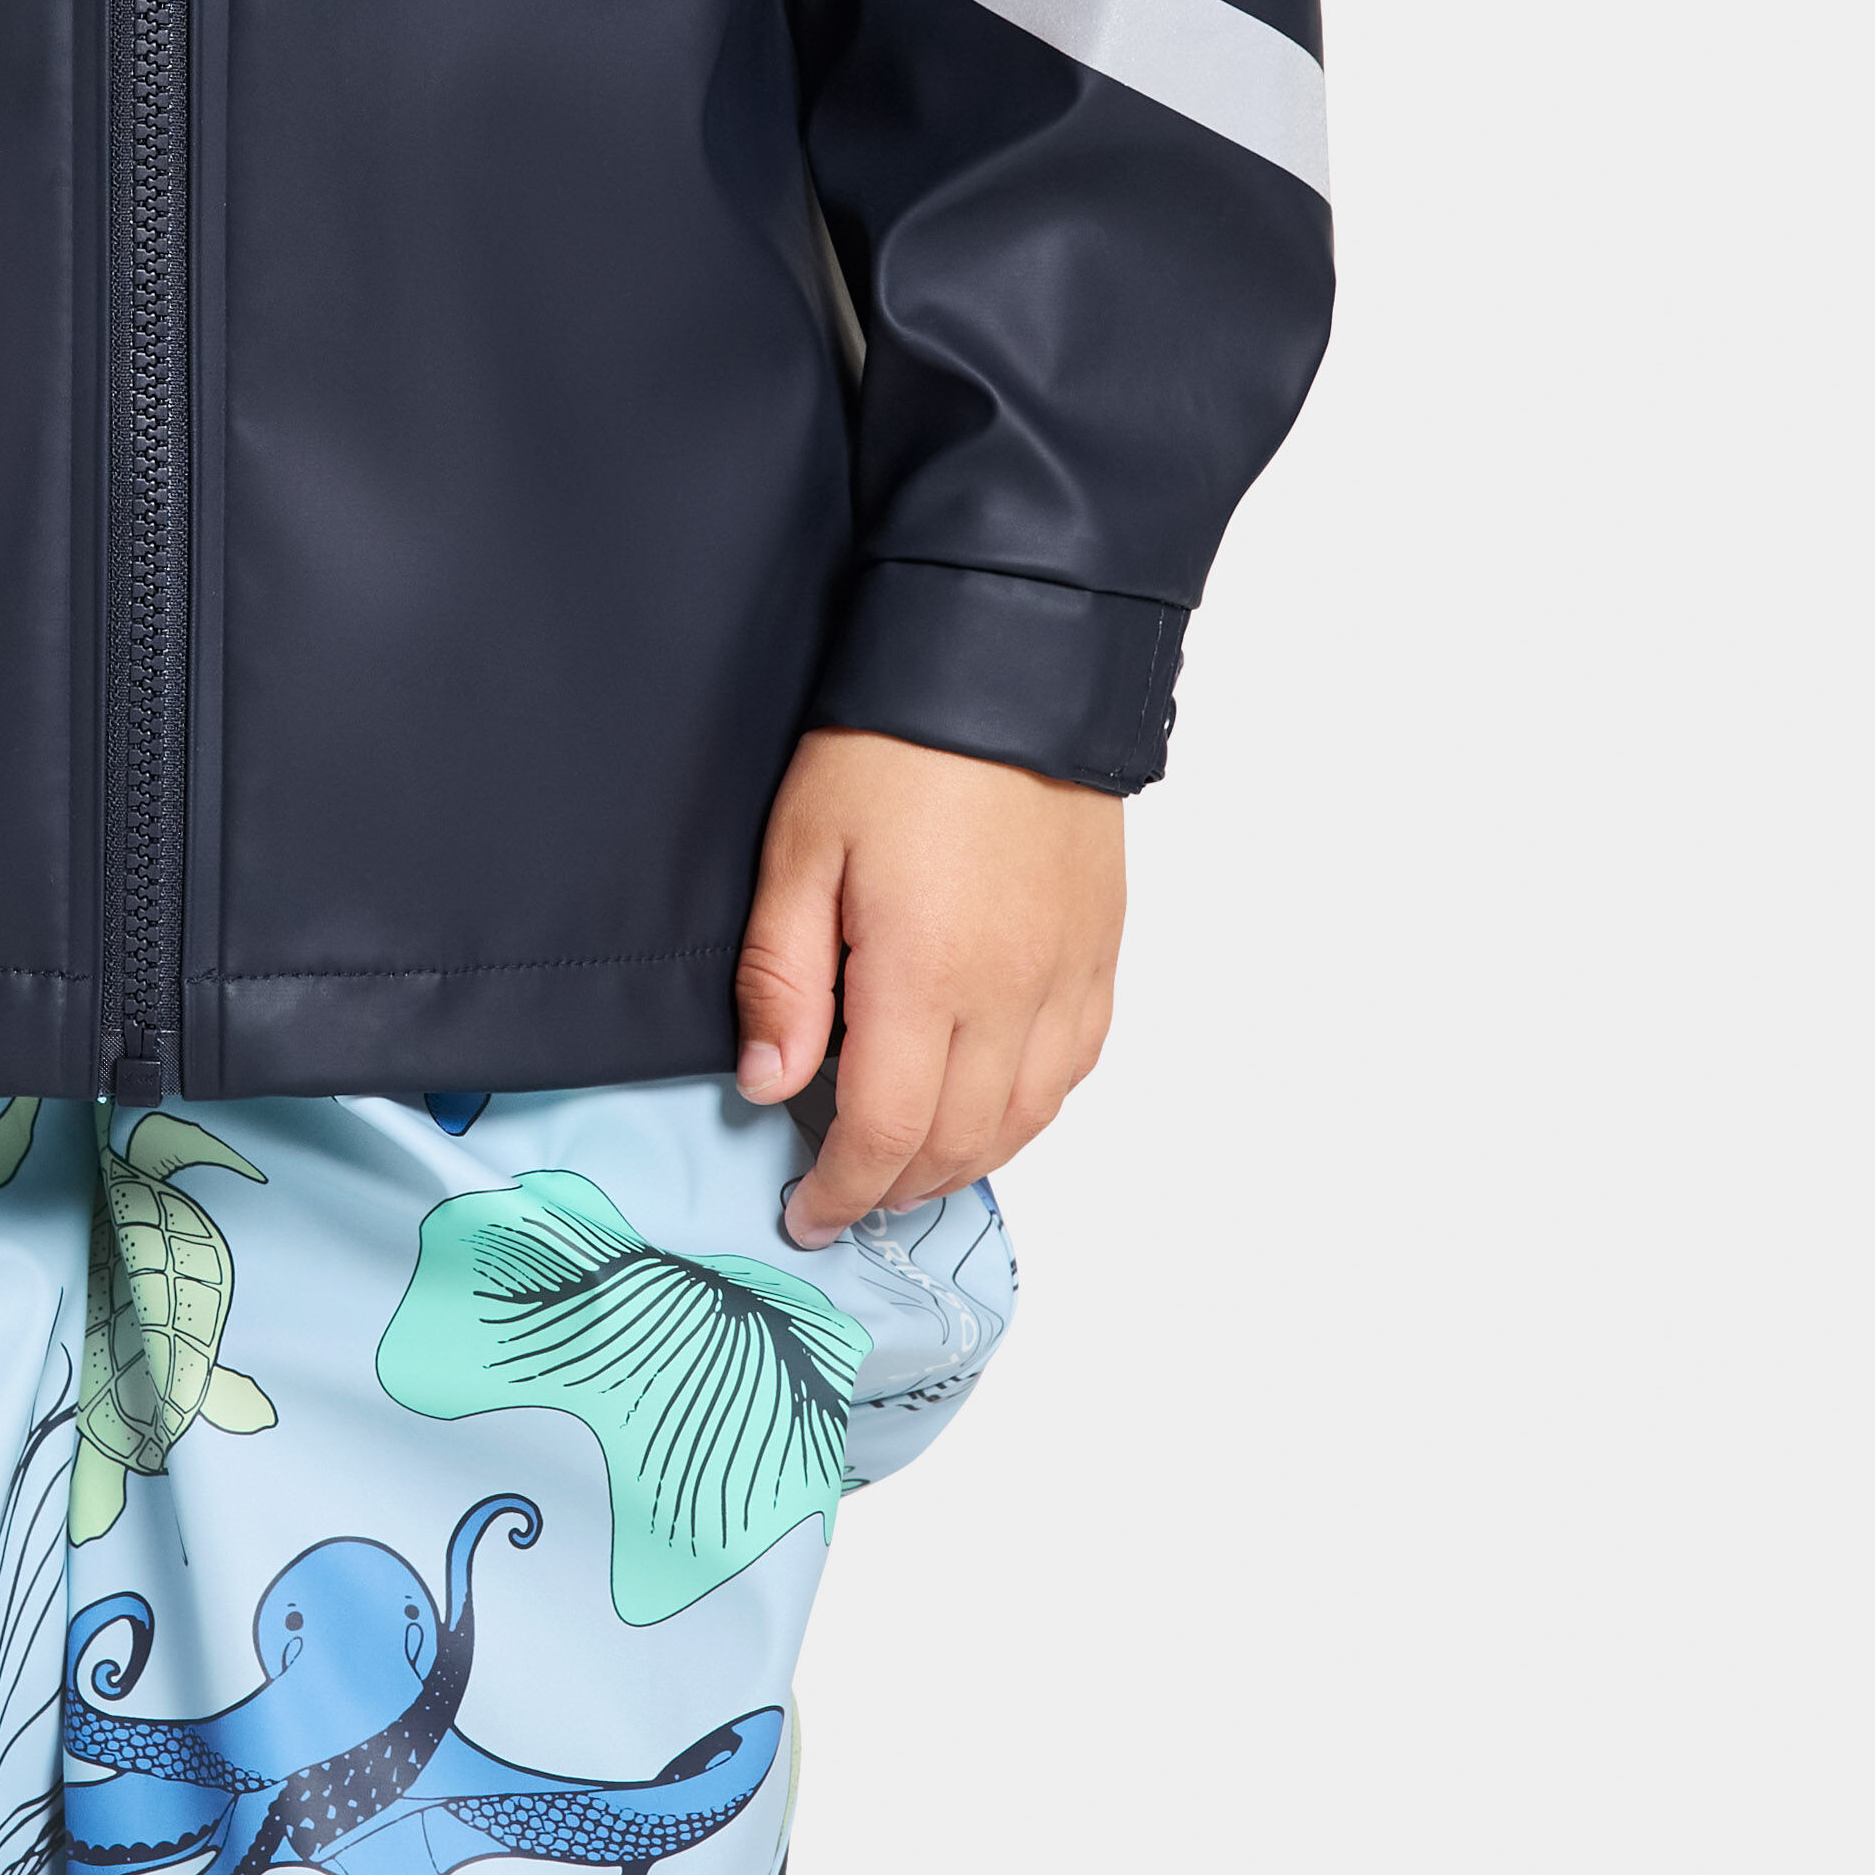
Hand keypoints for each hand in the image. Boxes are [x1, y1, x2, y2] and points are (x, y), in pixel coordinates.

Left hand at [733, 734, 1124, 1237]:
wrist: (1011, 662)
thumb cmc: (895, 745)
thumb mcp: (800, 849)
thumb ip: (782, 977)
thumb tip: (773, 1085)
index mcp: (928, 975)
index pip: (887, 1132)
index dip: (842, 1189)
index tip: (806, 1211)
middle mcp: (1012, 992)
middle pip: (959, 1144)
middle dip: (895, 1190)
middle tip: (844, 1198)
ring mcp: (1068, 974)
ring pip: (1026, 1119)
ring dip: (964, 1162)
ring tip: (906, 1168)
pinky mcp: (1101, 949)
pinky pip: (1076, 1065)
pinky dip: (1029, 1109)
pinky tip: (989, 1105)